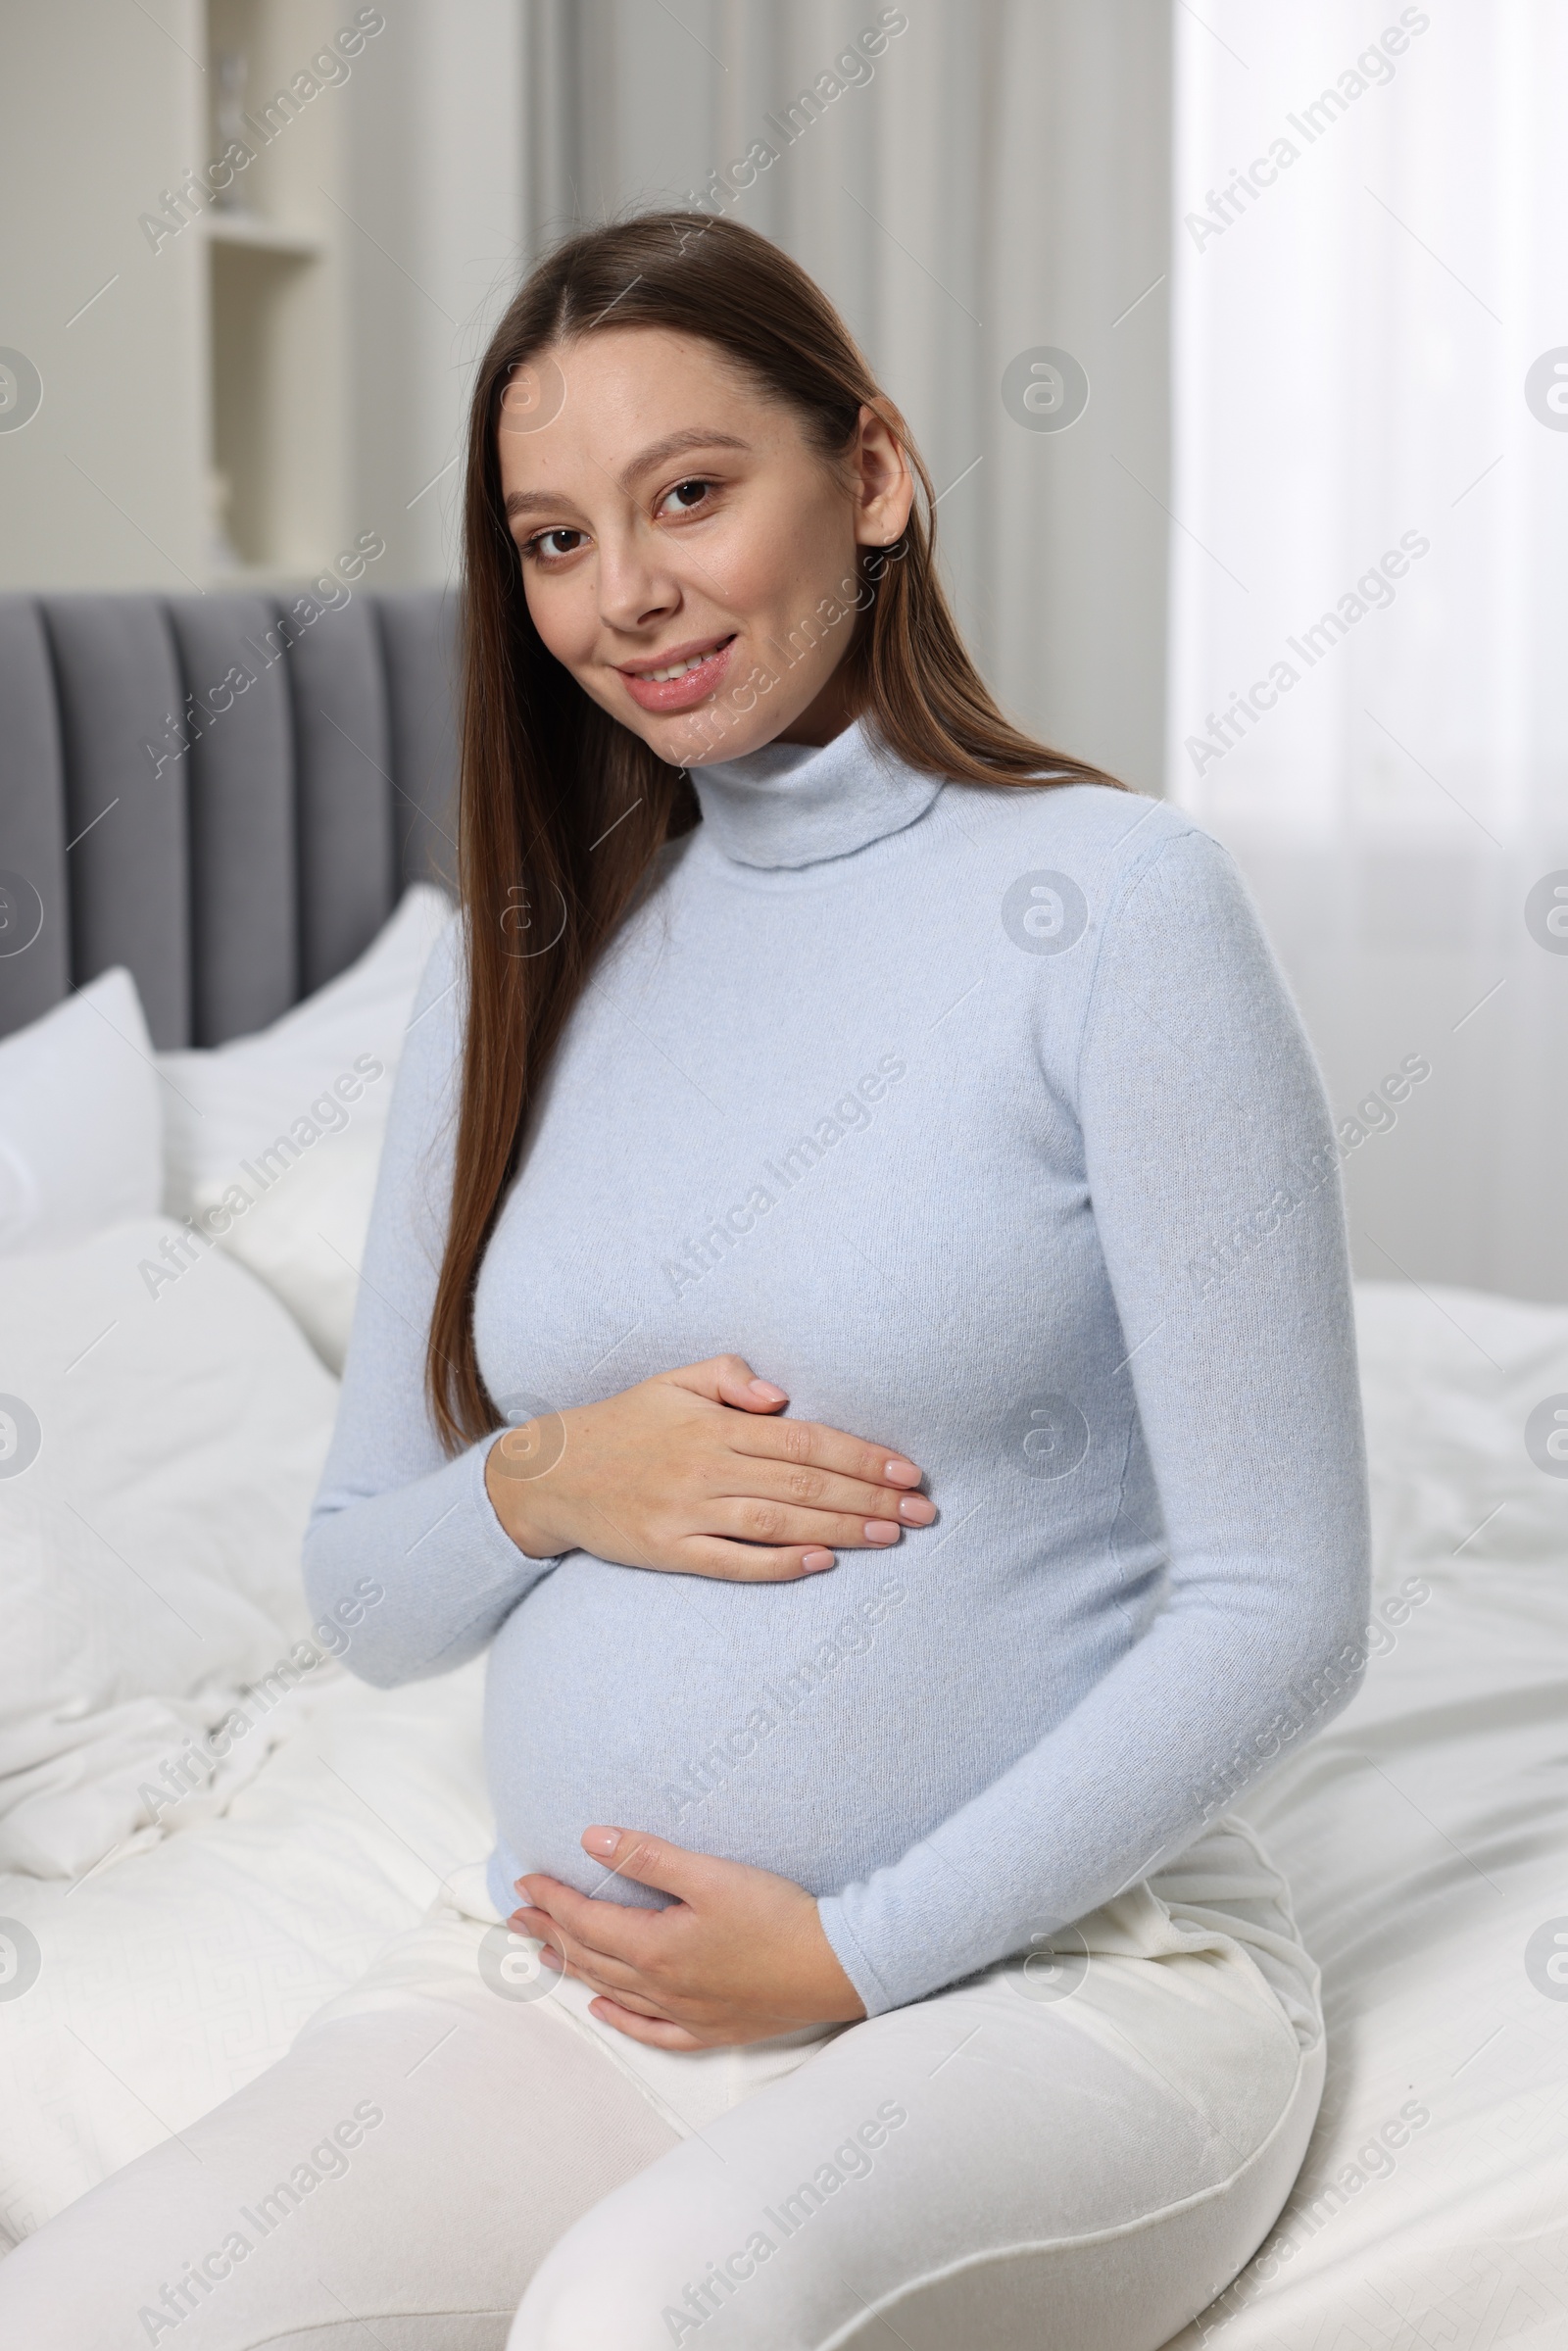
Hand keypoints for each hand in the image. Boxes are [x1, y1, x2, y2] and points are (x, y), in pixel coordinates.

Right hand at [484, 1354, 934, 1581]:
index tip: (908, 1470)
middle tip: (922, 1511)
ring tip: (891, 1536)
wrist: (549, 1473)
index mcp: (713, 1424)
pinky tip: (822, 1563)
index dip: (861, 1455)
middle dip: (869, 1497)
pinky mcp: (667, 1550)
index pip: (804, 1440)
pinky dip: (779, 1564)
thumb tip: (779, 1395)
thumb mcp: (671, 1380)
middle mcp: (705, 1466)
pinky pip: (731, 1562)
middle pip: (802, 1485)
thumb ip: (728, 1376)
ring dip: (841, 1531)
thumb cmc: (623, 1424)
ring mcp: (685, 1512)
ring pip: (778, 1523)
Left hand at [509, 1826, 867, 2047]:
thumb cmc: (777, 1915)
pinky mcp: (712, 2029)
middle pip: (591, 1957)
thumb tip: (591, 1839)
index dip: (552, 1898)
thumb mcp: (711, 1873)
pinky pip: (651, 2032)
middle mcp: (661, 1987)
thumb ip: (649, 1856)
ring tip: (543, 1953)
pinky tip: (602, 2010)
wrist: (835, 1966)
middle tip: (516, 1915)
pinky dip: (621, 2020)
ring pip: (613, 1992)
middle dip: (551, 1932)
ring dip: (574, 1969)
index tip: (524, 1881)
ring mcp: (685, 2014)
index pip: (587, 1921)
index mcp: (656, 1947)